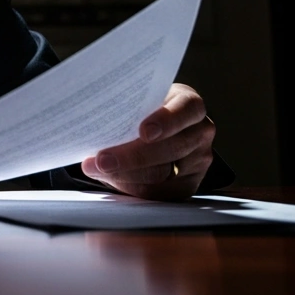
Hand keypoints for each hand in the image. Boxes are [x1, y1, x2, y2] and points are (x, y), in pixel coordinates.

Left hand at [80, 83, 214, 200]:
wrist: (155, 132)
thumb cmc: (141, 113)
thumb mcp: (137, 104)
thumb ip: (126, 111)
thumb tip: (94, 127)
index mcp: (189, 105)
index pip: (187, 109)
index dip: (166, 120)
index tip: (144, 131)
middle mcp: (200, 132)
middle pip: (172, 148)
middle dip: (132, 156)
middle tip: (102, 159)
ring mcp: (198, 160)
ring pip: (163, 173)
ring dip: (125, 174)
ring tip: (97, 168)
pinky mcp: (188, 184)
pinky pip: (160, 191)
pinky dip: (132, 187)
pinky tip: (112, 179)